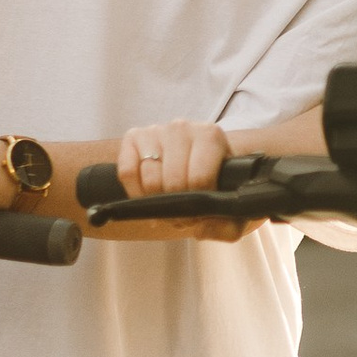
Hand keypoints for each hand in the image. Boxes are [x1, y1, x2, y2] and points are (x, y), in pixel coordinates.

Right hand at [105, 121, 249, 244]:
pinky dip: (135, 193)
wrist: (197, 159)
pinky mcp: (133, 137)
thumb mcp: (230, 203)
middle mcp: (182, 127)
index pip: (200, 178)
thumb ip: (228, 225)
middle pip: (173, 182)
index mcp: (210, 136)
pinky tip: (148, 197)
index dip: (197, 207)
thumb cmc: (215, 180)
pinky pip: (127, 173)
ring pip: (150, 179)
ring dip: (156, 204)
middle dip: (176, 208)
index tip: (199, 216)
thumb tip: (201, 230)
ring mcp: (156, 130)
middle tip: (182, 216)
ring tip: (167, 207)